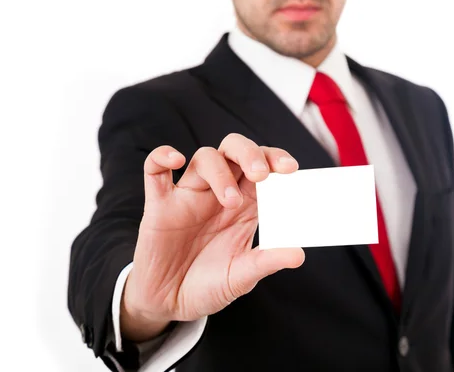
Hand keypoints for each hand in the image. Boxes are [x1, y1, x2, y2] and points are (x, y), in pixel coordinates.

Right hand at [120, 133, 304, 341]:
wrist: (168, 304)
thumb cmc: (208, 285)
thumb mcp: (241, 277)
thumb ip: (266, 262)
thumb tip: (299, 255)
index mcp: (245, 205)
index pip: (263, 167)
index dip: (275, 159)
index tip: (290, 169)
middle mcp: (219, 192)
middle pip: (235, 150)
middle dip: (250, 154)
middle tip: (261, 174)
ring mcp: (189, 196)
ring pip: (204, 158)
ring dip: (220, 172)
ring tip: (230, 202)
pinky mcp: (159, 205)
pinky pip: (154, 171)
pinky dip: (162, 156)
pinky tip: (176, 160)